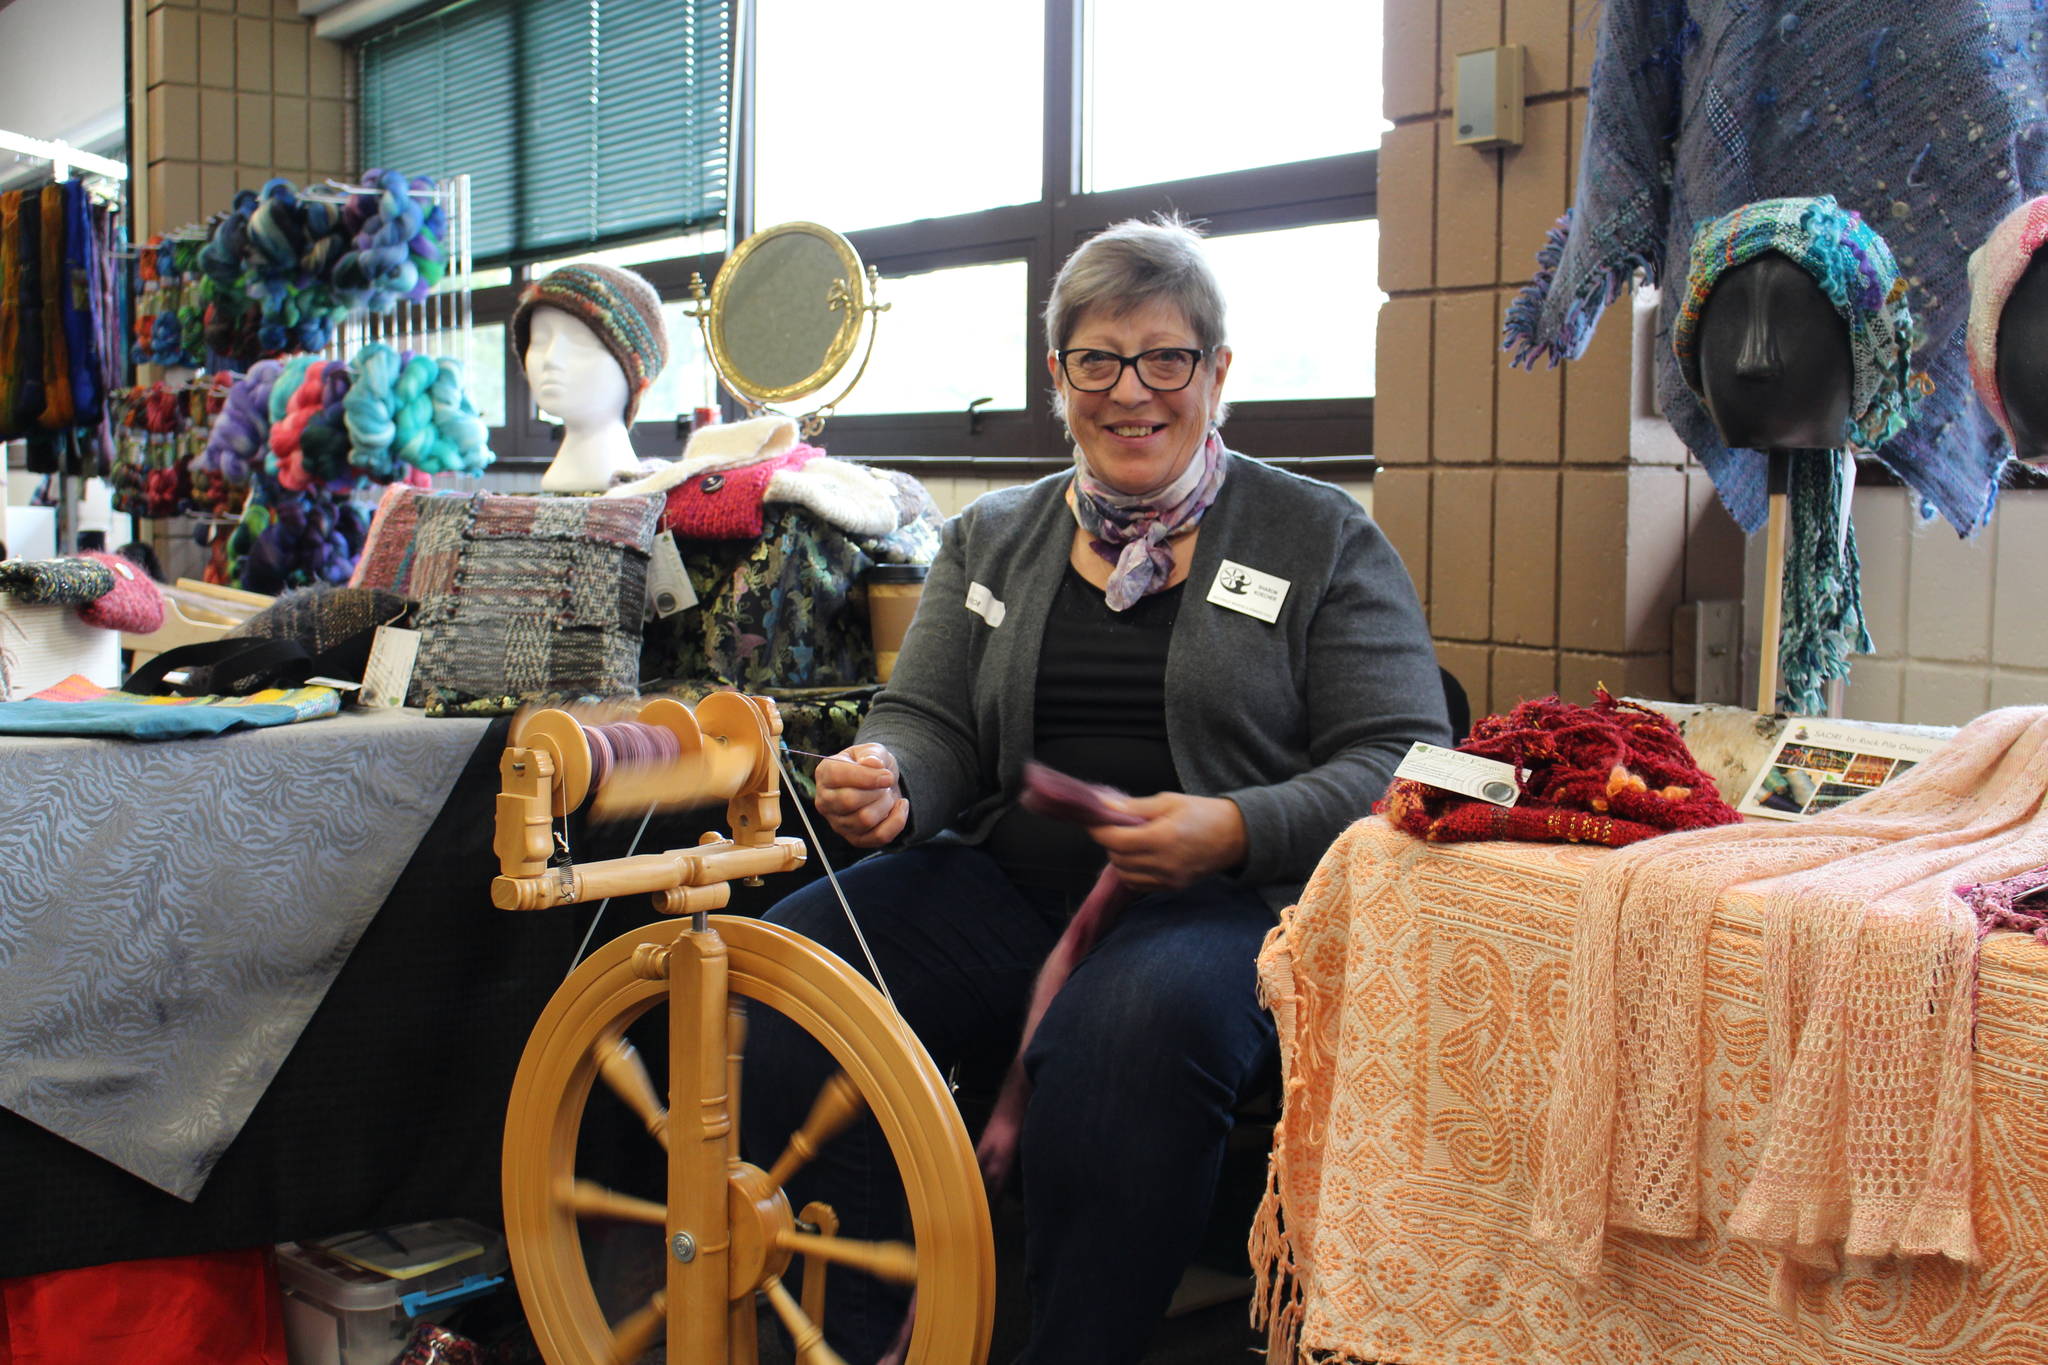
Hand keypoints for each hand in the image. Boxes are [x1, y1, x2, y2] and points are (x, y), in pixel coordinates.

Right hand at [814, 743, 908, 846]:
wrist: (882, 783)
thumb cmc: (872, 765)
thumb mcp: (873, 750)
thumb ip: (872, 754)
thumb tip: (872, 763)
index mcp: (825, 774)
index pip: (838, 777)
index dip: (867, 776)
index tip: (887, 775)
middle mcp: (825, 801)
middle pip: (849, 801)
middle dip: (876, 791)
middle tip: (885, 784)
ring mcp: (838, 823)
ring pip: (865, 820)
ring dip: (885, 805)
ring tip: (887, 795)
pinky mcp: (855, 839)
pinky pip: (879, 836)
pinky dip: (896, 821)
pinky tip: (900, 806)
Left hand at [1086, 792, 1246, 893]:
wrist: (1235, 836)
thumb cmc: (1202, 812)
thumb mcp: (1168, 801)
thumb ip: (1134, 807)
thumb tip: (1104, 806)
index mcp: (1163, 837)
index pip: (1115, 840)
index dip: (1099, 829)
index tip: (1093, 820)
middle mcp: (1164, 862)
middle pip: (1117, 857)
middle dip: (1109, 841)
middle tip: (1115, 826)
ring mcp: (1168, 879)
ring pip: (1124, 874)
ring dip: (1119, 858)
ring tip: (1129, 841)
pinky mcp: (1172, 887)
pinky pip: (1138, 884)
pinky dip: (1131, 871)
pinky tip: (1140, 856)